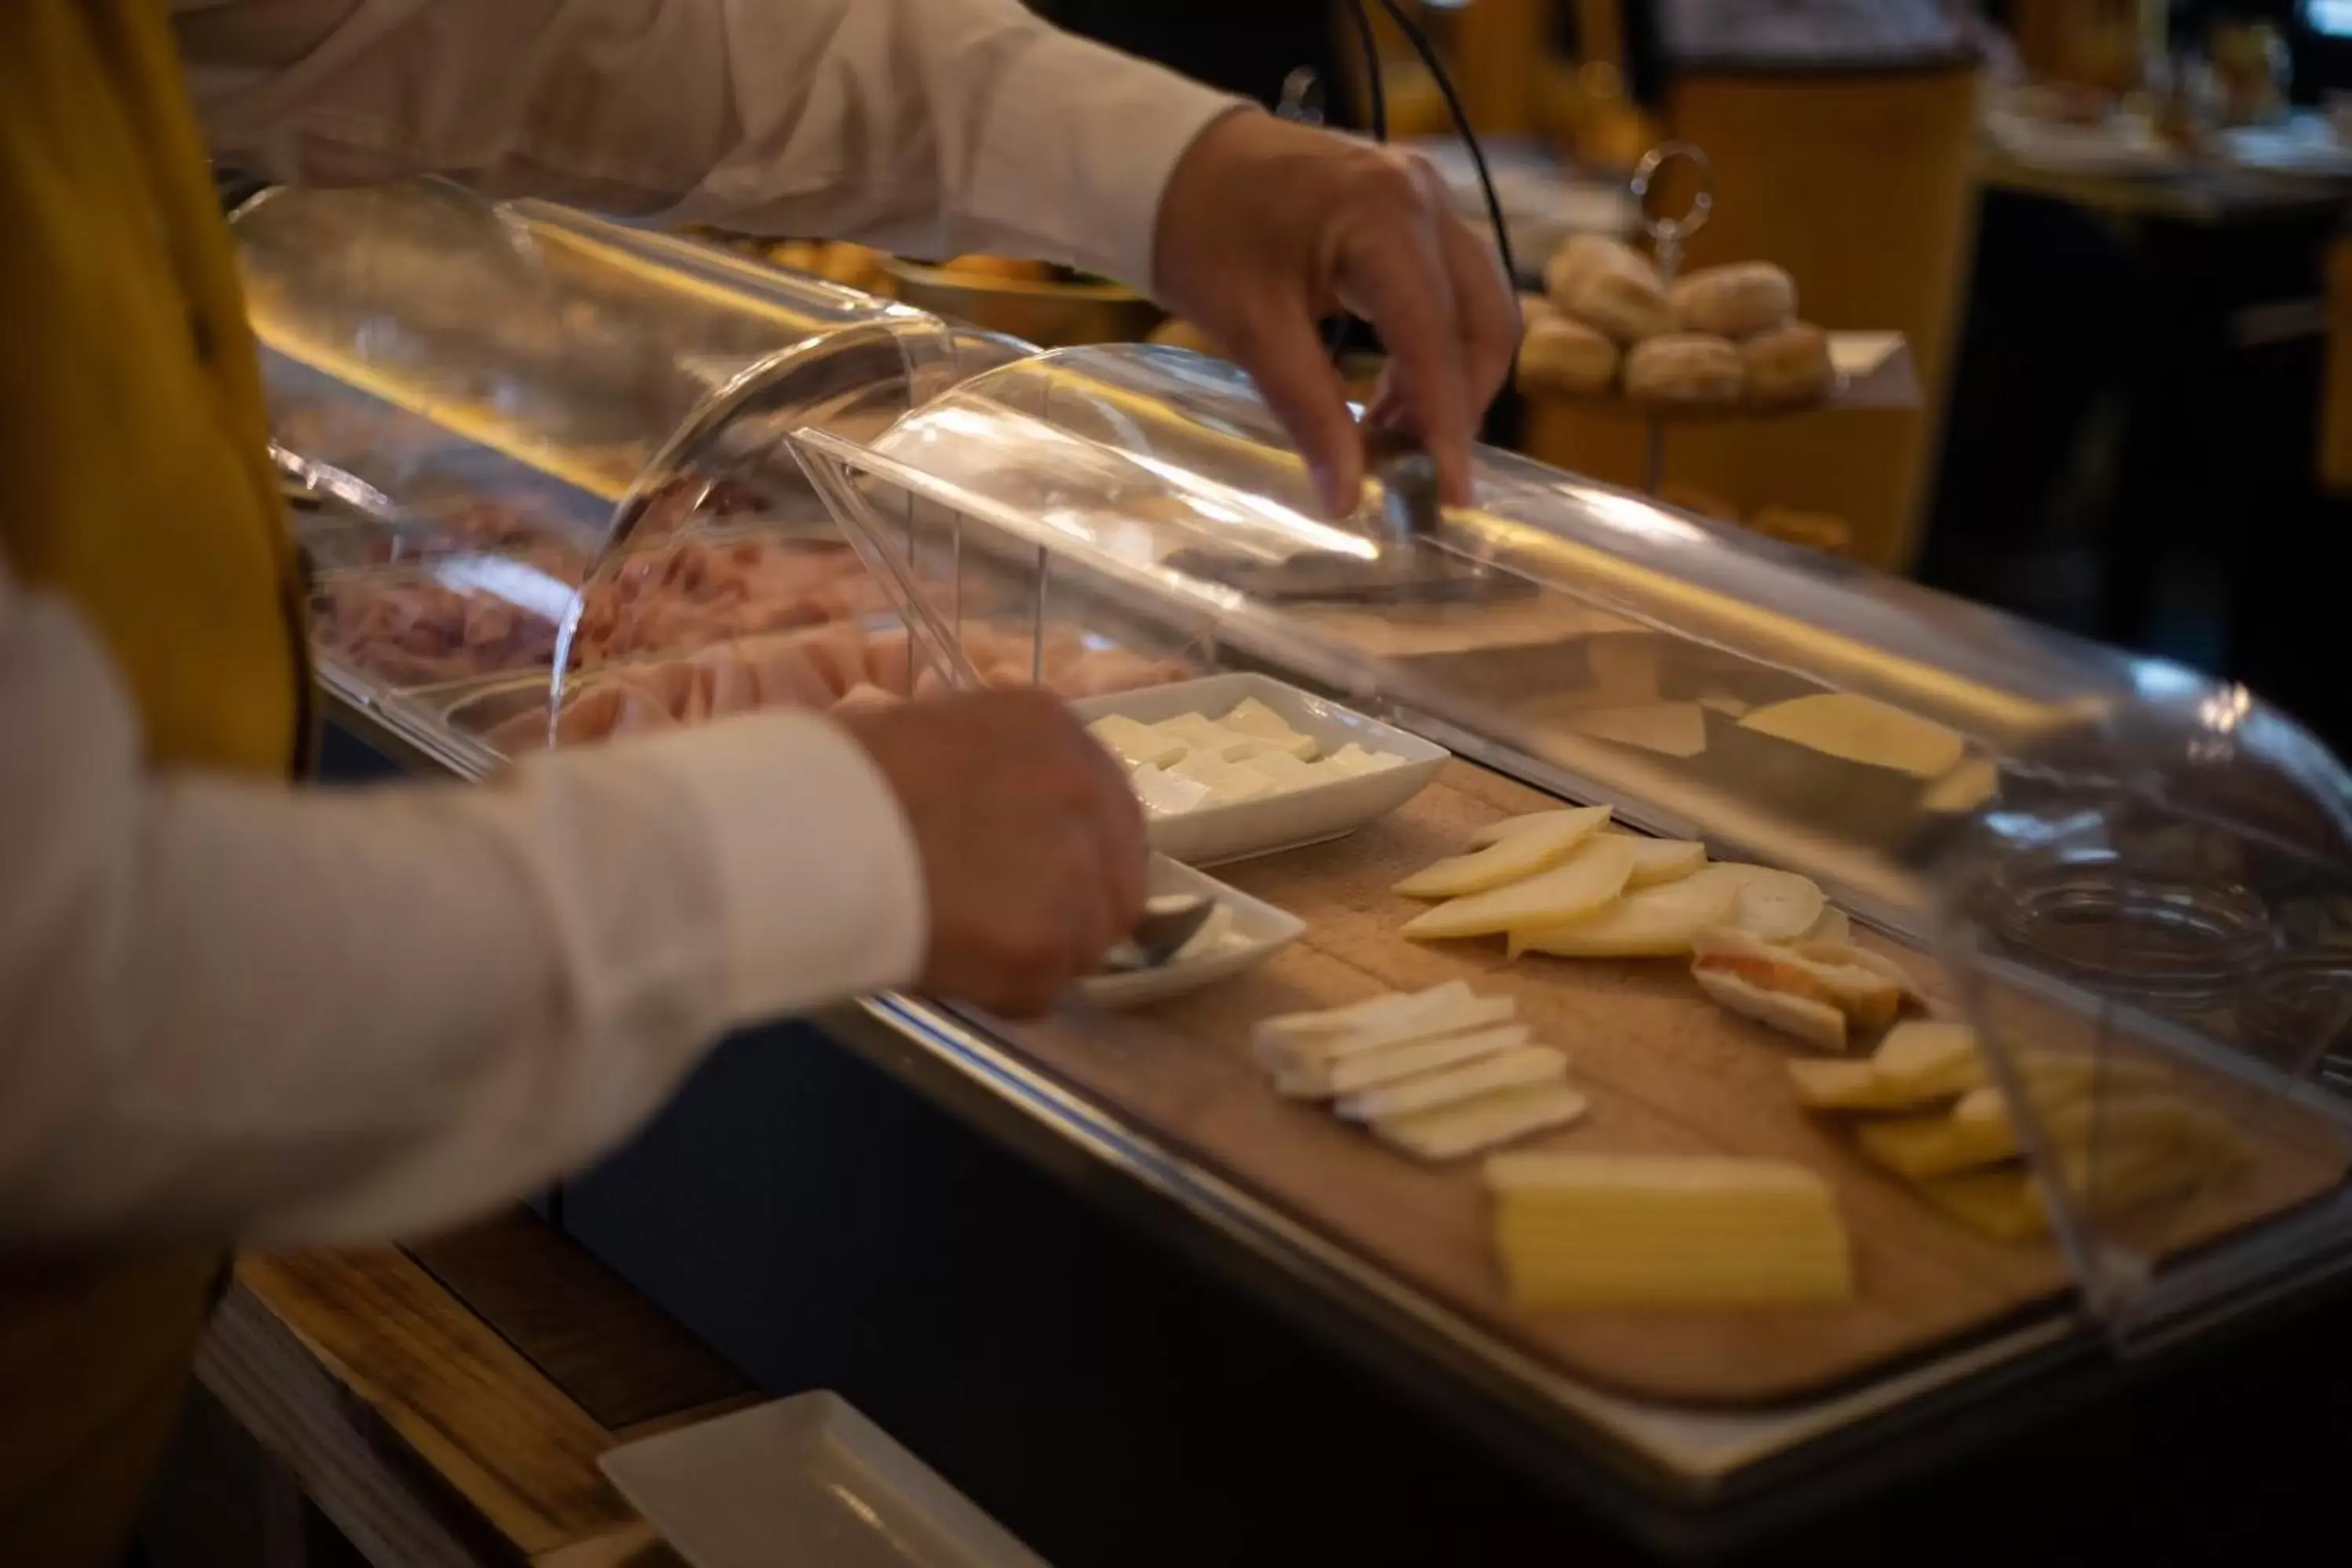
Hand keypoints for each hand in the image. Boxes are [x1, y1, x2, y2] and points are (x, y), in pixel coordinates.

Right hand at [835, 690, 1146, 1016]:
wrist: (798, 827)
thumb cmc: (835, 777)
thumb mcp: (934, 739)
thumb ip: (993, 780)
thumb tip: (1003, 830)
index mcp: (1054, 730)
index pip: (1108, 809)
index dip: (1076, 856)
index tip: (1038, 881)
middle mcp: (1086, 791)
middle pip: (1116, 881)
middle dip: (1071, 913)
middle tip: (1003, 928)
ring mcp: (1076, 870)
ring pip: (1086, 942)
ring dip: (1033, 955)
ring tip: (959, 944)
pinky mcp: (1047, 943)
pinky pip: (1042, 990)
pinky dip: (1000, 992)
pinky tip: (945, 964)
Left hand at [1151, 110, 1518, 516]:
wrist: (1172, 157)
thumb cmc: (1199, 230)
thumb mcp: (1249, 327)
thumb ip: (1308, 410)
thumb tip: (1346, 498)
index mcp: (1383, 219)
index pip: (1435, 340)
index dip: (1448, 424)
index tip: (1453, 496)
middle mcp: (1423, 200)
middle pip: (1483, 322)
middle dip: (1459, 403)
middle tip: (1411, 466)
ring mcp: (1426, 197)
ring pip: (1479, 306)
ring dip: (1451, 377)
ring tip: (1390, 431)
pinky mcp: (1415, 208)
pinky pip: (1453, 288)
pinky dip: (1434, 346)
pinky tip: (1388, 389)